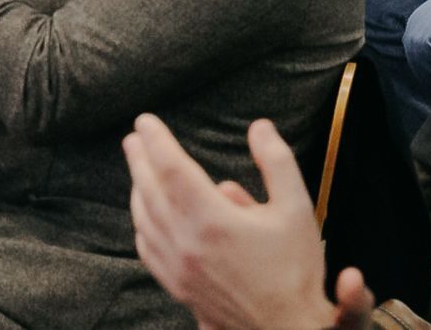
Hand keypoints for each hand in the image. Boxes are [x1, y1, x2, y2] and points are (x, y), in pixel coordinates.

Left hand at [123, 114, 342, 329]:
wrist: (288, 329)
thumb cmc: (295, 270)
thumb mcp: (296, 207)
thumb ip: (276, 161)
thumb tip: (259, 127)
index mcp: (212, 219)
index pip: (171, 168)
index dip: (155, 140)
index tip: (145, 120)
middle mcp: (187, 243)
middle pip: (149, 191)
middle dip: (139, 159)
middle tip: (134, 137)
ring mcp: (179, 269)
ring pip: (144, 220)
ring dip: (138, 190)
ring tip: (139, 169)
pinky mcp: (179, 287)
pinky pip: (148, 249)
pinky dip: (141, 225)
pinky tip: (145, 217)